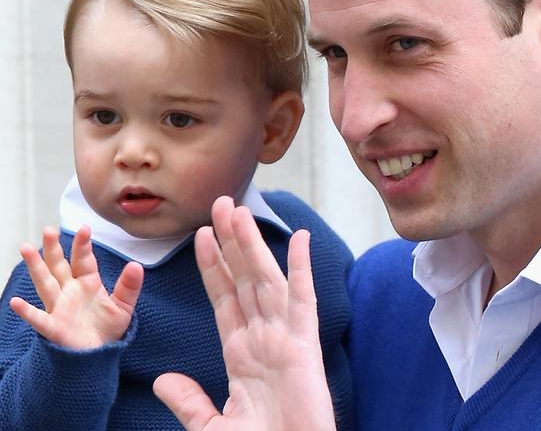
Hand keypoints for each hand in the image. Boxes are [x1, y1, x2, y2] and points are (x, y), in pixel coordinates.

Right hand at [10, 225, 143, 349]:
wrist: (100, 354)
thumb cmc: (108, 328)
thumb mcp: (124, 306)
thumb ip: (129, 286)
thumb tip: (137, 265)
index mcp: (88, 283)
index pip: (83, 260)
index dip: (83, 245)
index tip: (84, 228)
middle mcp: (70, 292)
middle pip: (59, 266)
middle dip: (53, 249)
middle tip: (48, 230)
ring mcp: (59, 308)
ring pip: (45, 284)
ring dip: (36, 267)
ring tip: (26, 249)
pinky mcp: (54, 328)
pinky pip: (39, 319)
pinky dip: (27, 312)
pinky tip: (16, 302)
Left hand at [154, 196, 335, 430]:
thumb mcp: (212, 428)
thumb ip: (189, 401)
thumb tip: (163, 381)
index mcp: (240, 353)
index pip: (223, 297)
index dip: (212, 265)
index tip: (201, 235)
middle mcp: (262, 337)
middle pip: (243, 278)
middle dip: (230, 241)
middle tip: (220, 204)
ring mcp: (284, 337)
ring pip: (264, 279)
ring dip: (251, 245)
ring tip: (238, 211)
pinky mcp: (304, 345)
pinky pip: (303, 299)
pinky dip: (303, 268)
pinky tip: (301, 239)